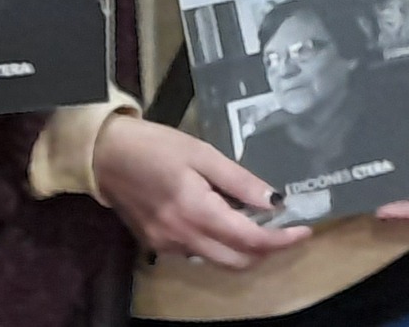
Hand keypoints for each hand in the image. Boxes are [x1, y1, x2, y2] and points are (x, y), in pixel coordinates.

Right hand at [92, 115, 310, 268]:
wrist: (105, 155)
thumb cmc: (156, 146)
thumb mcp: (203, 153)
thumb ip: (240, 181)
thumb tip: (274, 201)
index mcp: (196, 212)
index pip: (249, 240)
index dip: (281, 240)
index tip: (304, 230)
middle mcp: (182, 238)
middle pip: (237, 262)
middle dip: (267, 251)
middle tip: (286, 229)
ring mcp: (168, 246)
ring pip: (218, 262)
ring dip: (245, 251)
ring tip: (261, 224)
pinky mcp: (157, 245)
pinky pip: (198, 254)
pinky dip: (220, 245)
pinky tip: (228, 222)